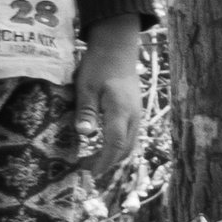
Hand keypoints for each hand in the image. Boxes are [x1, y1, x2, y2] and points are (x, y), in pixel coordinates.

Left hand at [74, 21, 143, 184]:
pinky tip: (103, 146)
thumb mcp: (86, 86)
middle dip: (107, 162)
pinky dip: (118, 146)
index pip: (115, 144)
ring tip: (93, 160)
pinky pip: (130, 135)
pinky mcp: (135, 112)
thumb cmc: (98, 65)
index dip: (103, 161)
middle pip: (125, 148)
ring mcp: (136, 114)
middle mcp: (133, 116)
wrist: (117, 49)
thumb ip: (86, 111)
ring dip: (113, 156)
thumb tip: (85, 135)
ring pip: (129, 143)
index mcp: (120, 111)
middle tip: (86, 168)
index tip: (90, 172)